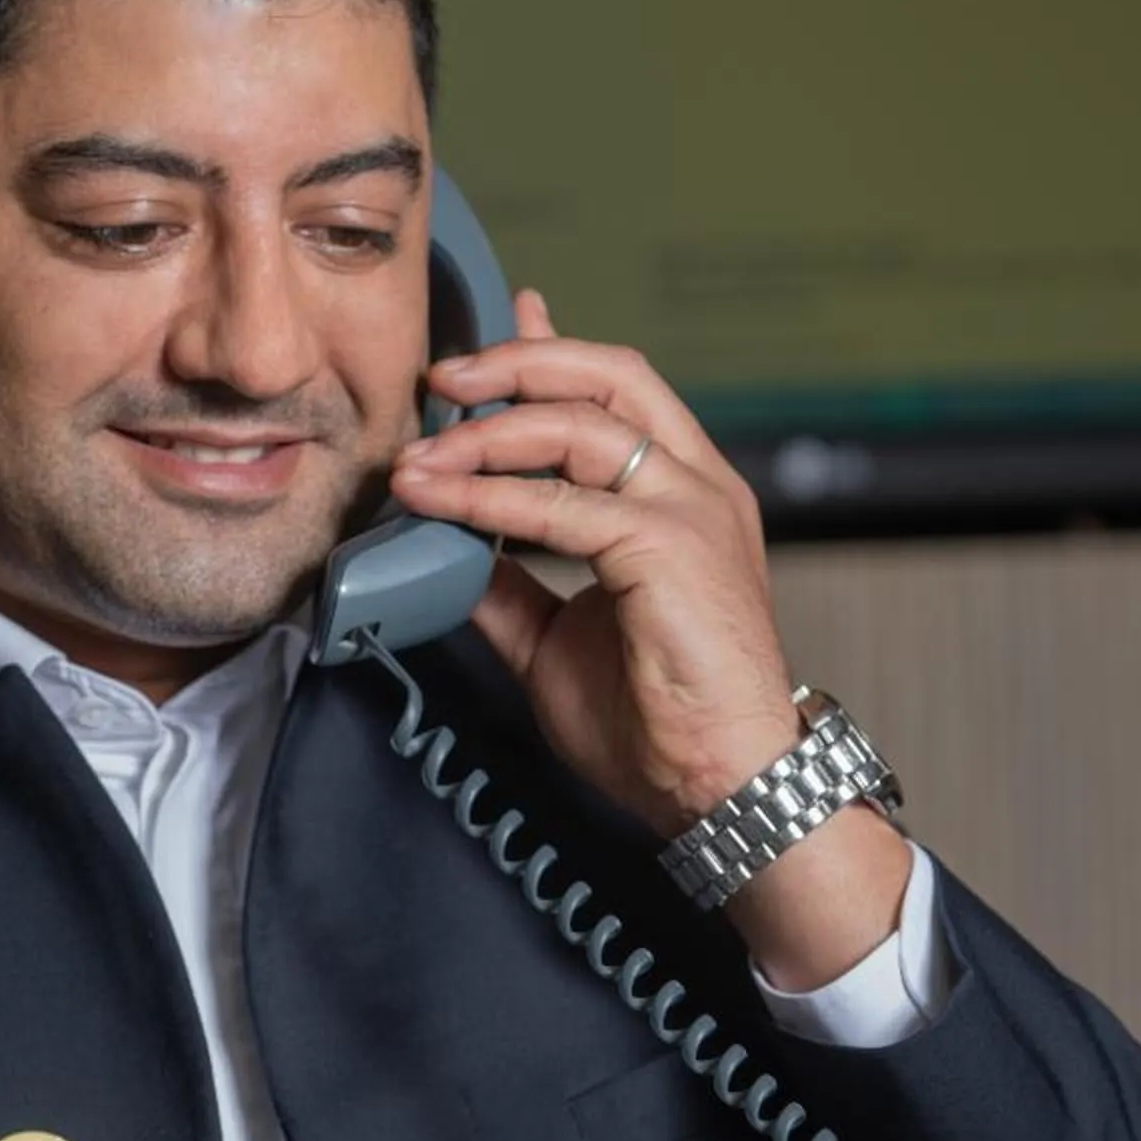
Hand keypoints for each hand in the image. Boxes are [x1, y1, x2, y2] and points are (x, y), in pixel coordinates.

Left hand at [389, 289, 911, 989]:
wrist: (720, 788)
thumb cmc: (658, 724)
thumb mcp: (556, 640)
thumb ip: (508, 588)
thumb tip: (445, 552)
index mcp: (682, 495)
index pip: (615, 391)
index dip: (547, 353)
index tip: (480, 352)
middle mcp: (696, 485)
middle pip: (606, 375)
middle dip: (515, 363)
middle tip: (441, 381)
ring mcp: (691, 508)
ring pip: (578, 425)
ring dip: (485, 434)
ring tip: (420, 459)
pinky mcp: (672, 546)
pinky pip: (560, 505)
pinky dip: (490, 500)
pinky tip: (441, 505)